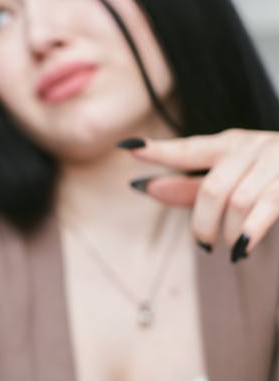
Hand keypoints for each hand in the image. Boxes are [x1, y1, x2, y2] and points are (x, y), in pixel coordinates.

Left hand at [121, 129, 278, 261]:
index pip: (190, 148)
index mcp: (232, 143)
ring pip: (238, 201)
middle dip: (202, 221)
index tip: (129, 148)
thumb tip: (144, 187)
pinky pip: (266, 208)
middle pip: (213, 187)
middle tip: (202, 244)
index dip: (160, 150)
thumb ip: (190, 185)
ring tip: (227, 246)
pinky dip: (249, 231)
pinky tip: (241, 248)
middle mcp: (254, 147)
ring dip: (227, 230)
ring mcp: (278, 162)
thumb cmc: (272, 176)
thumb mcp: (232, 177)